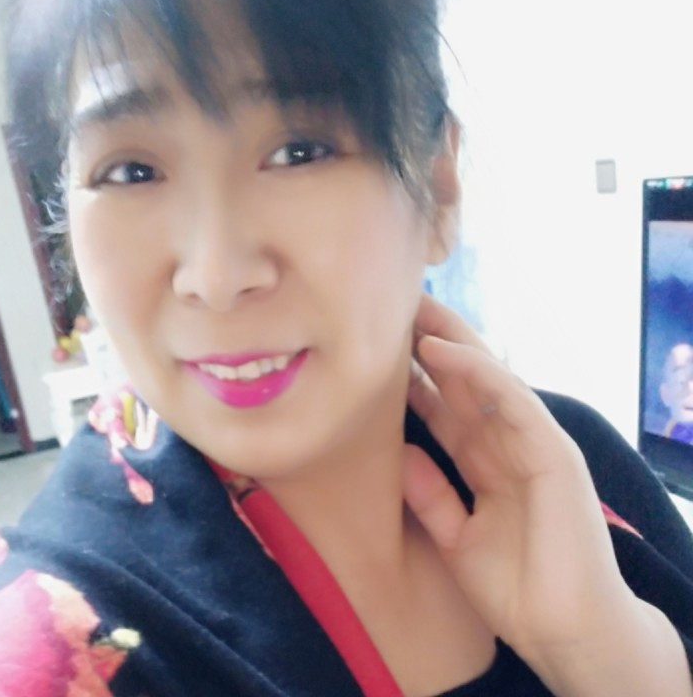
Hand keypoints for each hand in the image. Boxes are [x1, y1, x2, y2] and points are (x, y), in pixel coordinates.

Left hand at [402, 292, 636, 663]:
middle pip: (466, 383)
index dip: (417, 377)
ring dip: (450, 343)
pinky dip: (477, 372)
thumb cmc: (516, 590)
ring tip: (412, 310)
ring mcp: (533, 444)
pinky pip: (511, 401)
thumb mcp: (456, 537)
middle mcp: (509, 445)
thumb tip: (400, 453)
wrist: (565, 634)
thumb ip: (430, 495)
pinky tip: (442, 349)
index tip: (379, 351)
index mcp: (487, 463)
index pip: (449, 407)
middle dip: (432, 345)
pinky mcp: (552, 452)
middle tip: (395, 310)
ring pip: (488, 379)